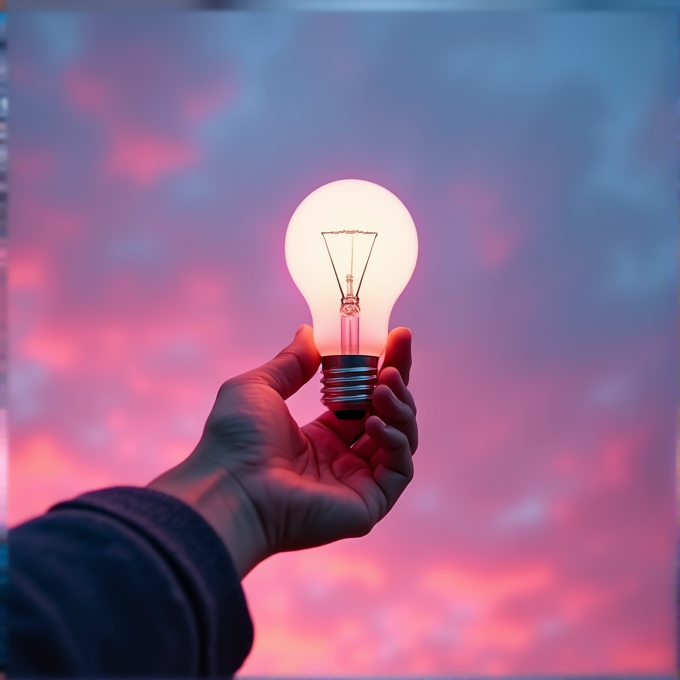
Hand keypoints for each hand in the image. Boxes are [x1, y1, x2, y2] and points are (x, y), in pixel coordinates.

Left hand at [149, 325, 417, 577]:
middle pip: (387, 417)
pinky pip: (399, 471)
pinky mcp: (366, 506)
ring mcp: (355, 484)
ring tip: (382, 388)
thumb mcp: (258, 388)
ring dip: (399, 408)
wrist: (229, 489)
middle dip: (397, 382)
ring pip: (400, 441)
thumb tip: (308, 333)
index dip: (381, 369)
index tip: (396, 338)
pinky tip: (375, 422)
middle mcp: (340, 461)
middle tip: (397, 355)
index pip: (363, 400)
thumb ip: (290, 362)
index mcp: (318, 438)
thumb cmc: (234, 442)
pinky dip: (396, 442)